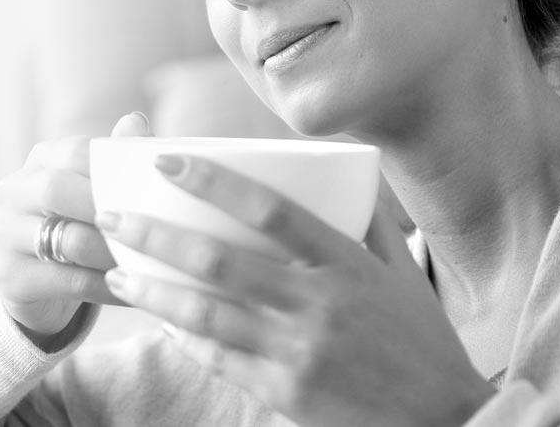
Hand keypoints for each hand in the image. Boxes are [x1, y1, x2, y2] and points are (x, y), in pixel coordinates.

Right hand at [0, 111, 149, 342]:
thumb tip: (137, 121)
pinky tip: (137, 289)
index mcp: (39, 161)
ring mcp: (5, 235)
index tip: (155, 186)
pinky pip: (68, 281)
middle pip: (58, 190)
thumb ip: (115, 158)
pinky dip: (109, 286)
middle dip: (109, 208)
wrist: (38, 283)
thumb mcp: (93, 189)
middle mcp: (13, 192)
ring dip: (115, 252)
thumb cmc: (78, 224)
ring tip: (153, 261)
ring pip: (67, 240)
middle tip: (152, 224)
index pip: (75, 151)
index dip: (114, 167)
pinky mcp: (11, 277)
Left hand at [96, 154, 495, 426]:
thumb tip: (346, 168)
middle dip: (156, 235)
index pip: (269, 208)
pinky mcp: (284, 394)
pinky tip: (160, 319)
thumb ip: (369, 221)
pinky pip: (220, 359)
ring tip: (116, 274)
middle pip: (219, 261)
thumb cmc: (422, 340)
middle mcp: (317, 305)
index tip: (166, 159)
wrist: (446, 423)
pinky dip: (185, 337)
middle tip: (112, 216)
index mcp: (345, 264)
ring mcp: (297, 353)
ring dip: (153, 292)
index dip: (212, 180)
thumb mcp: (403, 273)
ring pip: (206, 315)